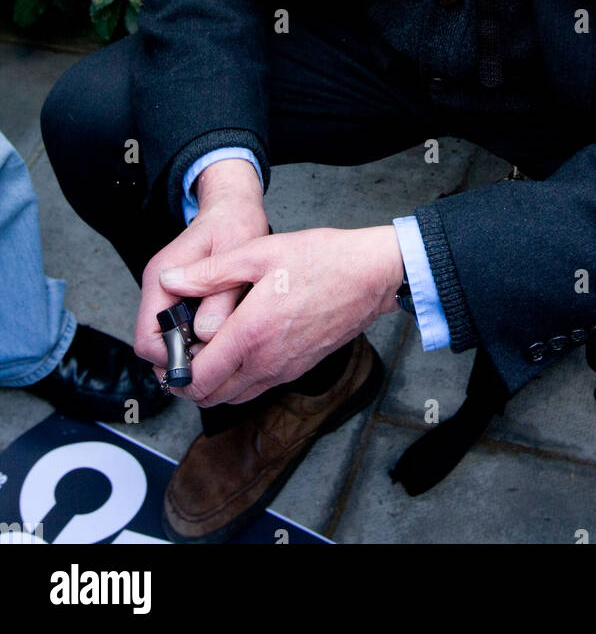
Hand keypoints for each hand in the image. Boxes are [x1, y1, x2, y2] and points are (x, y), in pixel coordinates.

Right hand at [134, 159, 268, 372]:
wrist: (233, 205)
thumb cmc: (235, 223)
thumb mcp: (235, 256)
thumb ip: (221, 297)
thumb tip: (206, 335)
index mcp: (164, 278)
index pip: (147, 338)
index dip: (171, 358)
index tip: (202, 363)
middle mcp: (159, 286)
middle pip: (155, 343)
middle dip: (181, 357)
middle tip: (216, 360)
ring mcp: (167, 290)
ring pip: (168, 337)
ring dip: (190, 347)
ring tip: (222, 347)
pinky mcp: (179, 293)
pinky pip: (180, 326)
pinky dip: (196, 336)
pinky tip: (222, 332)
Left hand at [153, 225, 403, 406]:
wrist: (371, 275)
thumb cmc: (321, 259)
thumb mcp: (259, 253)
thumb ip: (210, 273)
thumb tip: (170, 282)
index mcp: (251, 335)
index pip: (198, 378)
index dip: (174, 371)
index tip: (168, 349)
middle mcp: (266, 362)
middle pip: (211, 396)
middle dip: (188, 381)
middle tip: (180, 351)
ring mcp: (284, 370)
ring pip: (234, 396)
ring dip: (213, 382)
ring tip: (205, 349)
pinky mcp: (298, 369)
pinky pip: (256, 387)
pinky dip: (237, 379)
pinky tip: (237, 347)